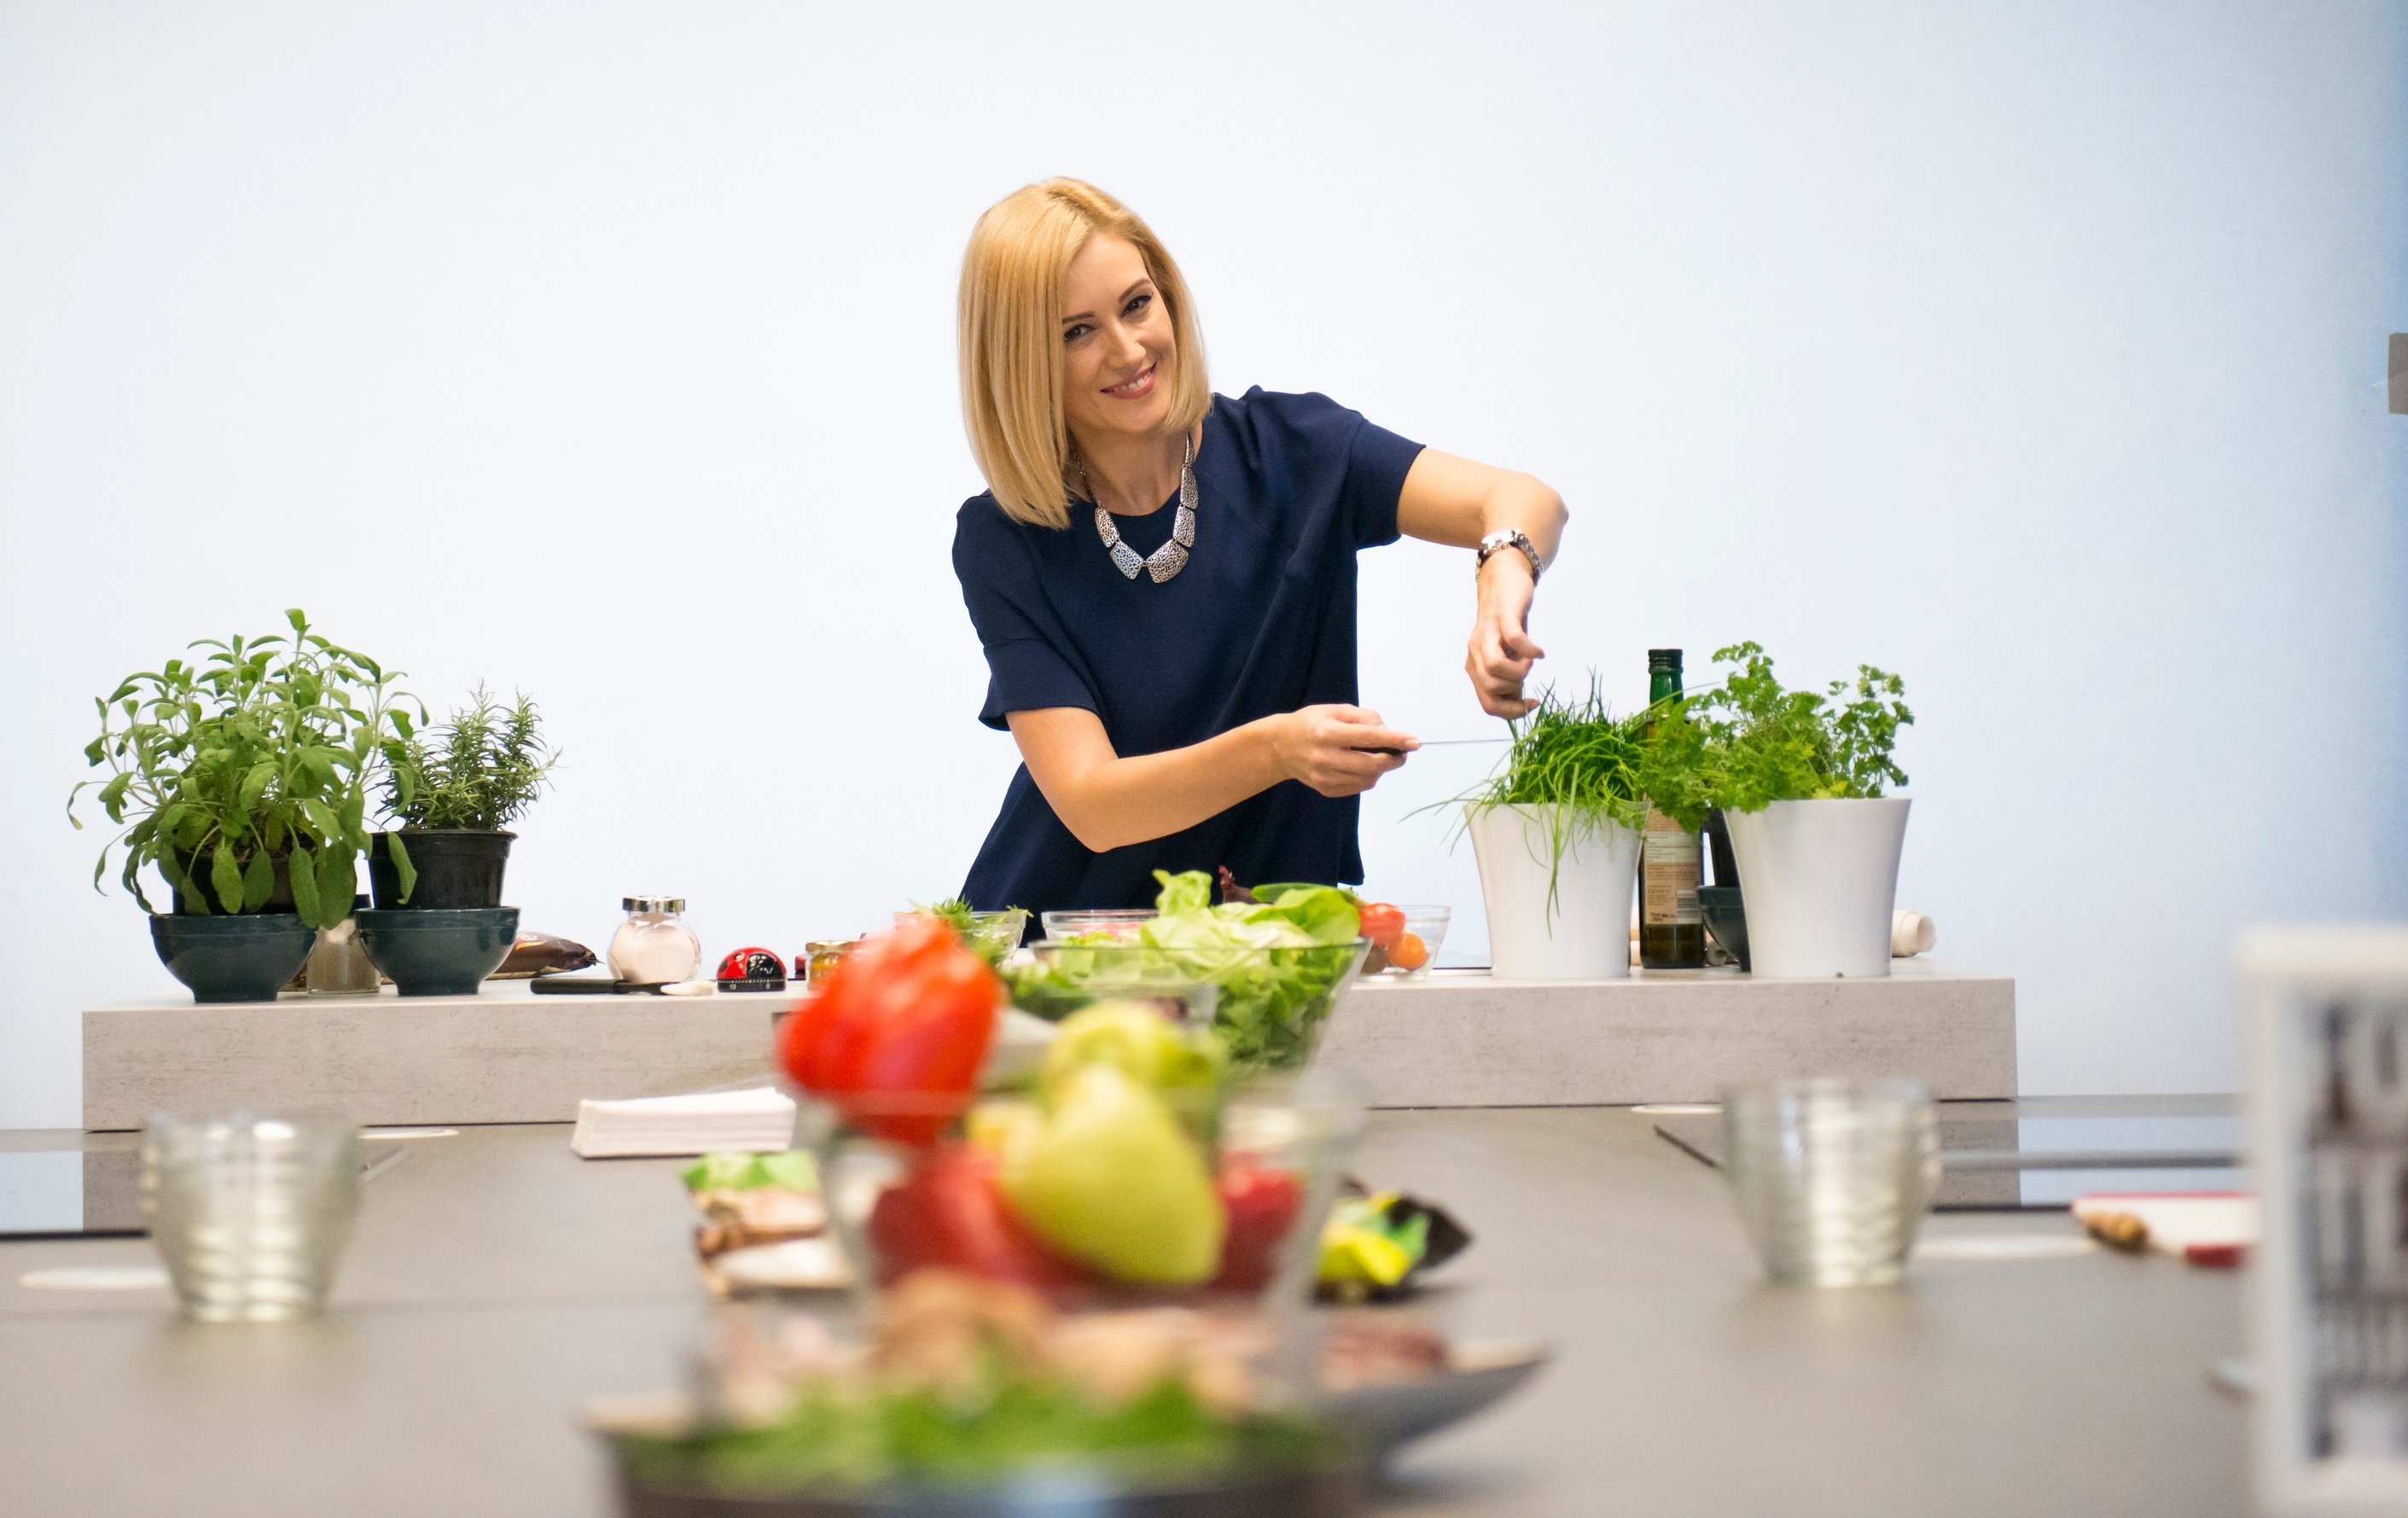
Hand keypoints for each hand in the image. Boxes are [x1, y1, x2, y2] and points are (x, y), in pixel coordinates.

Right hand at [1270, 706, 1418, 797]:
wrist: (1280, 747)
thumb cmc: (1312, 723)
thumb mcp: (1334, 710)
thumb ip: (1363, 717)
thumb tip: (1386, 731)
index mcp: (1326, 733)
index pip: (1368, 737)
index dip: (1395, 740)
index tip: (1415, 742)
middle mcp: (1324, 757)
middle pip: (1371, 764)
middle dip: (1393, 759)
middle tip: (1401, 753)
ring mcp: (1324, 777)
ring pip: (1367, 779)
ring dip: (1381, 769)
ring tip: (1379, 757)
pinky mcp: (1325, 789)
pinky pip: (1358, 787)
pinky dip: (1368, 777)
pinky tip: (1361, 766)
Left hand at [1467, 552, 1544, 717]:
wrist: (1504, 577)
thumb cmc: (1507, 620)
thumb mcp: (1507, 653)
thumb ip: (1509, 677)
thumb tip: (1519, 703)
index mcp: (1475, 665)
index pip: (1487, 703)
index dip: (1511, 712)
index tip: (1531, 704)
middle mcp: (1475, 650)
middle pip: (1490, 689)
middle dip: (1515, 690)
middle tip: (1528, 674)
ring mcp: (1488, 632)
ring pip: (1494, 667)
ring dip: (1519, 671)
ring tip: (1530, 662)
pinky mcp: (1503, 615)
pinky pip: (1514, 638)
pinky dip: (1529, 650)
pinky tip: (1539, 652)